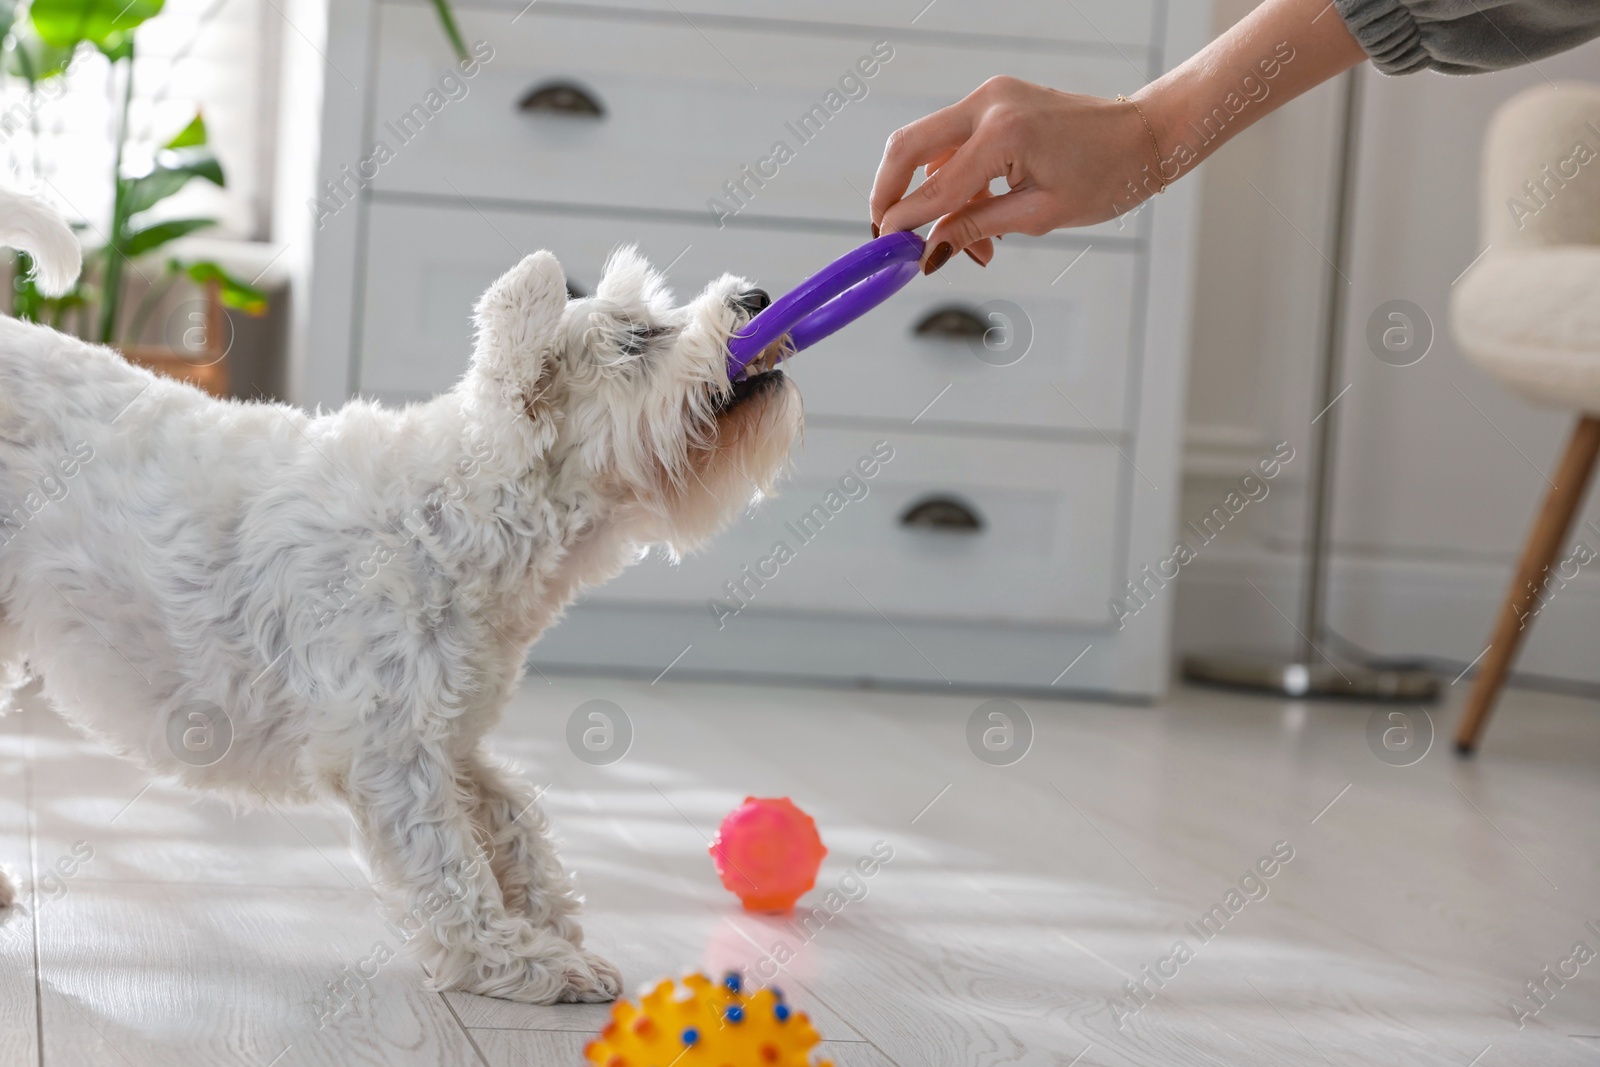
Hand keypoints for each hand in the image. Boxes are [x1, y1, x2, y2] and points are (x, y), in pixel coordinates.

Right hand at [870, 77, 1159, 271]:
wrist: (1144, 136)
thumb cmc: (1107, 175)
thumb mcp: (1039, 215)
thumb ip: (977, 227)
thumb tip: (931, 251)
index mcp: (1005, 132)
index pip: (937, 186)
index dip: (907, 222)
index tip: (886, 248)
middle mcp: (990, 103)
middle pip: (909, 145)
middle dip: (890, 192)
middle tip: (886, 234)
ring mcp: (991, 96)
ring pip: (931, 148)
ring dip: (934, 197)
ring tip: (968, 246)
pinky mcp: (996, 100)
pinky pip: (956, 143)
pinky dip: (956, 182)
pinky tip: (979, 217)